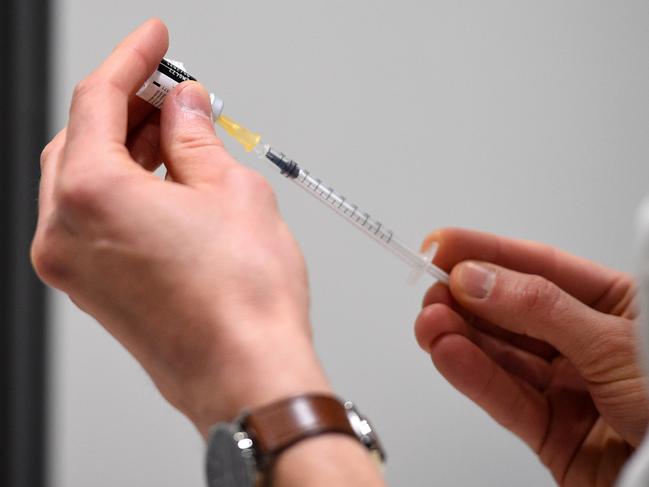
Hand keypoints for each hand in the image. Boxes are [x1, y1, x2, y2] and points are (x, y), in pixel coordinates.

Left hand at [31, 19, 330, 435]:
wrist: (247, 374)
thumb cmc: (244, 299)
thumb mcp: (232, 191)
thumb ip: (197, 137)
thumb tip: (186, 107)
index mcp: (91, 196)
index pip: (97, 101)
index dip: (132, 61)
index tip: (154, 41)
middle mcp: (65, 234)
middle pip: (82, 140)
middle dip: (128, 108)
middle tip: (174, 95)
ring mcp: (74, 268)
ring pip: (85, 181)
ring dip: (128, 149)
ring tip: (179, 137)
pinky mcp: (94, 291)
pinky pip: (94, 219)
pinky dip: (125, 189)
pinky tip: (166, 181)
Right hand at [414, 228, 648, 485]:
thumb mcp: (616, 344)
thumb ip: (543, 310)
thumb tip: (480, 280)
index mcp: (613, 306)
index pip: (540, 268)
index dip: (487, 253)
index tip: (443, 245)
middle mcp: (583, 343)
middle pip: (511, 312)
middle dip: (465, 298)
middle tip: (433, 289)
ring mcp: (565, 387)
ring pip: (501, 355)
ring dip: (459, 336)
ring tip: (431, 323)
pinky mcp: (550, 431)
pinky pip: (505, 398)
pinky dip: (473, 376)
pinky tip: (447, 354)